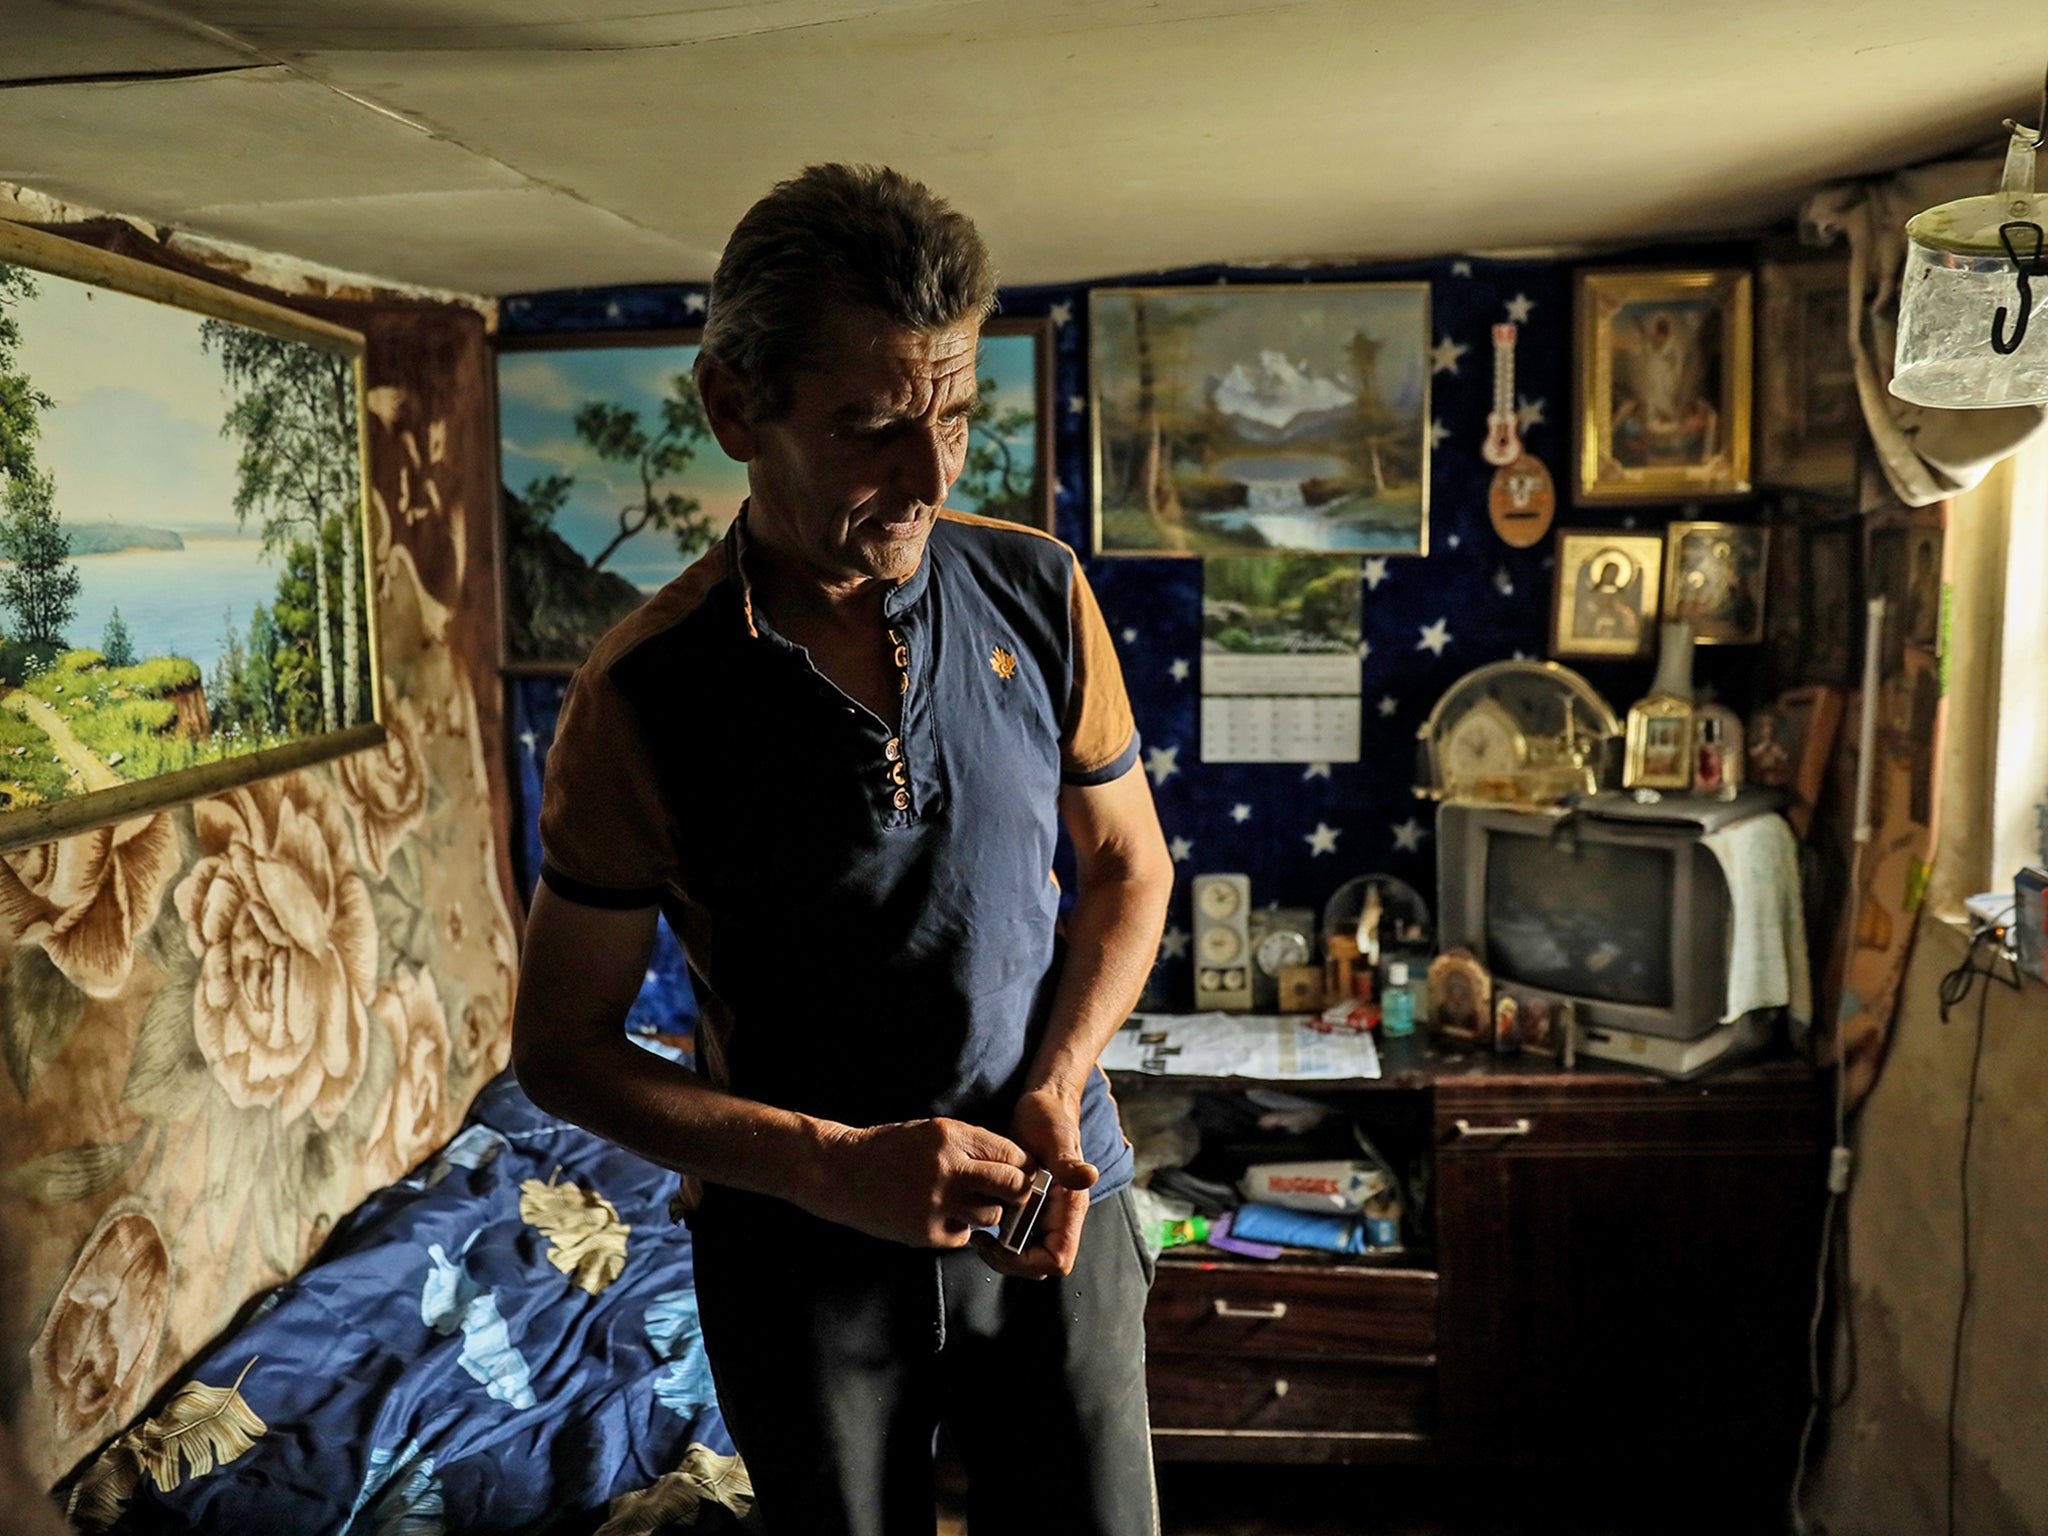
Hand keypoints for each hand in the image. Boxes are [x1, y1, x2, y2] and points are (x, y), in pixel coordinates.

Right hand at [805, 1118, 1032, 1247]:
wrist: (840, 1171)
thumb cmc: (889, 1148)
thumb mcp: (932, 1131)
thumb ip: (972, 1146)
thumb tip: (1014, 1166)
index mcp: (951, 1137)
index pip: (1011, 1154)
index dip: (1022, 1166)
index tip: (1021, 1173)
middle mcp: (947, 1169)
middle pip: (1012, 1187)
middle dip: (1017, 1192)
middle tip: (1010, 1194)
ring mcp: (936, 1204)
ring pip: (992, 1216)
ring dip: (988, 1213)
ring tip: (967, 1204)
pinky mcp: (926, 1232)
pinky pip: (963, 1236)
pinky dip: (960, 1229)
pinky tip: (941, 1216)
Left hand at [972, 1086, 1097, 1279]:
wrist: (1039, 1103)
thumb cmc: (1049, 1117)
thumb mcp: (1056, 1137)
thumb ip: (1068, 1161)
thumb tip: (1089, 1177)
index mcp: (1070, 1208)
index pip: (1057, 1259)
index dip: (1030, 1263)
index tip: (1002, 1245)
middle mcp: (1059, 1217)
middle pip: (1038, 1265)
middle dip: (1009, 1261)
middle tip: (981, 1242)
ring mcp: (1043, 1214)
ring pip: (1024, 1254)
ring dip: (1000, 1252)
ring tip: (976, 1232)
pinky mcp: (1027, 1207)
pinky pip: (1014, 1236)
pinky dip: (996, 1236)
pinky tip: (977, 1216)